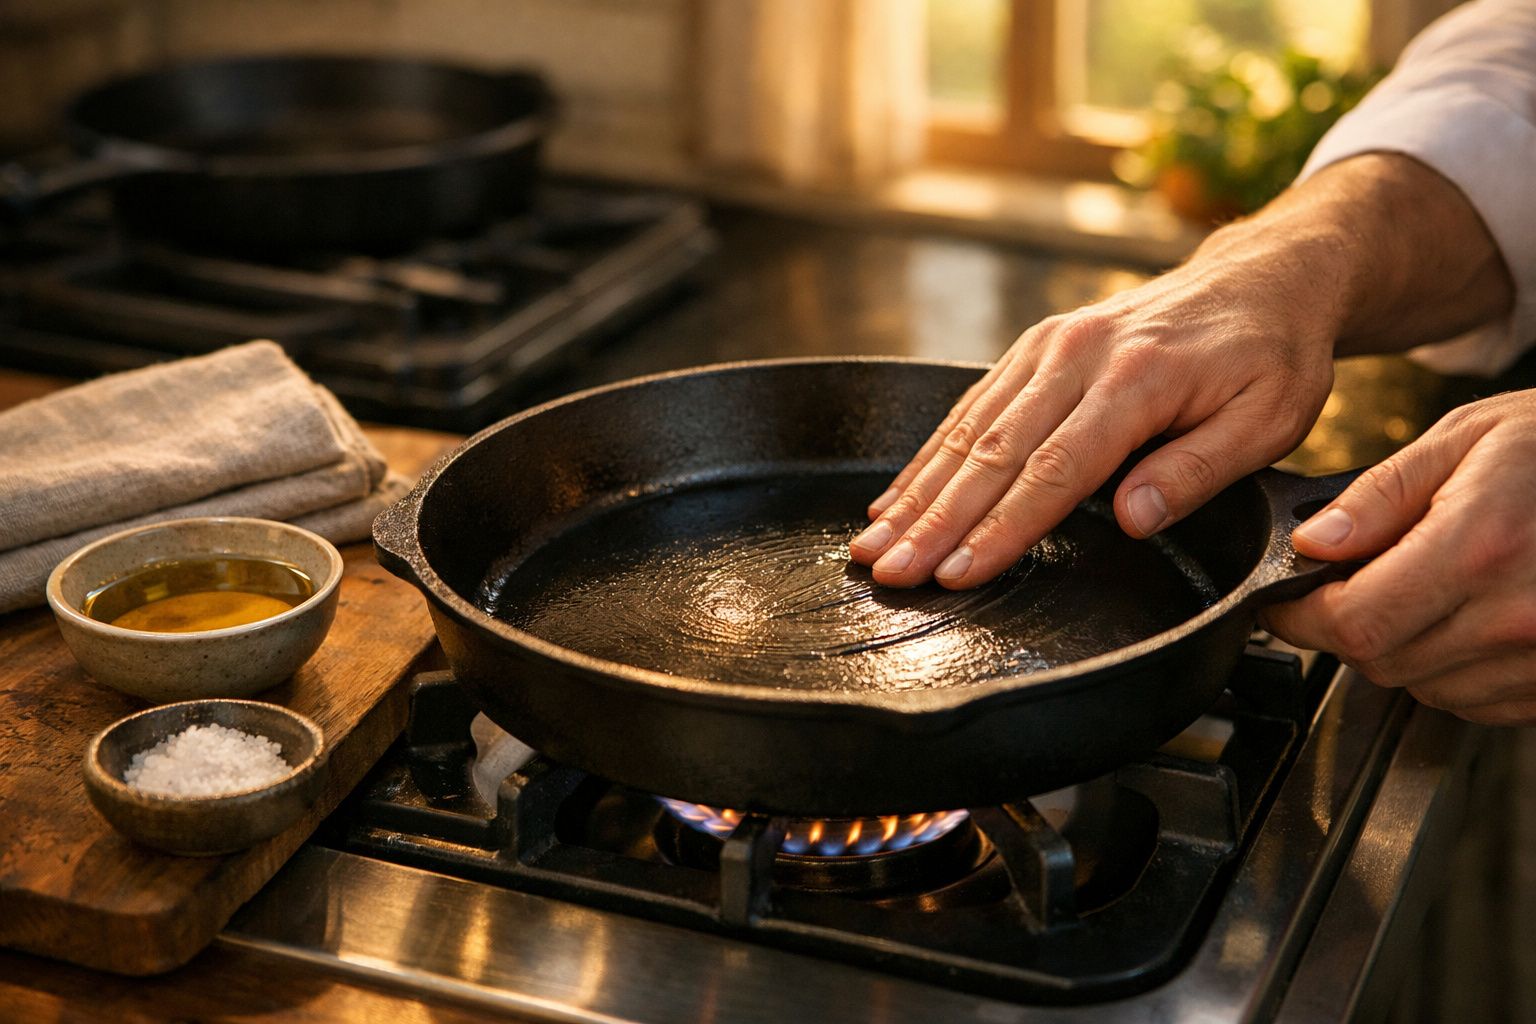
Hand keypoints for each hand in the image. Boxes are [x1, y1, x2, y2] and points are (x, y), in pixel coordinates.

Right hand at [847, 221, 1339, 587]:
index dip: (1001, 528)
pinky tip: (896, 497)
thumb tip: (1132, 516)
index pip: (1055, 470)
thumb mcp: (1269, 419)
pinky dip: (928, 457)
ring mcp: (1048, 346)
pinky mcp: (1034, 346)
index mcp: (1137, 378)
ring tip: (873, 544)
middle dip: (934, 520)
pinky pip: (971, 407)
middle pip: (993, 452)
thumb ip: (1197, 469)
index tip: (957, 573)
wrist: (1260, 277)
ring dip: (915, 493)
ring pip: (968, 430)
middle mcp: (1078, 355)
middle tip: (889, 571)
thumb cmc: (1270, 355)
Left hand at [1263, 391, 1535, 724]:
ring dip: (1401, 650)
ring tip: (1427, 589)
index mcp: (1480, 547)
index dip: (1301, 617)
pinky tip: (1469, 615)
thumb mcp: (1467, 438)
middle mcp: (1517, 615)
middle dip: (1346, 628)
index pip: (1353, 622)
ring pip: (1423, 688)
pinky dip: (1453, 668)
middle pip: (1380, 662)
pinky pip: (1476, 701)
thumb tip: (1313, 541)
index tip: (1285, 601)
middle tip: (1353, 583)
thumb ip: (1379, 495)